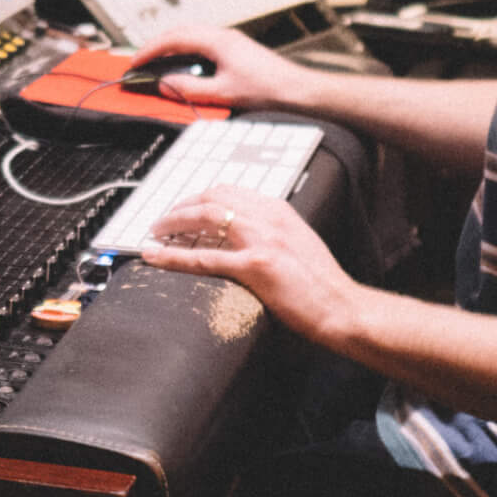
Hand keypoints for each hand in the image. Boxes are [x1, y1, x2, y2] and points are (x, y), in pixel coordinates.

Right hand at [129, 25, 319, 111]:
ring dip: (171, 46)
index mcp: (217, 41)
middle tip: (140, 61)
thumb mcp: (223, 93)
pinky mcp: (235, 48)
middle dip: (156, 45)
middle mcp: (223, 35)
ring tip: (156, 61)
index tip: (136, 62)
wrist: (297, 89)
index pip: (174, 38)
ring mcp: (230, 40)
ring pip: (191, 34)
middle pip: (180, 31)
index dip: (150, 50)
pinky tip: (183, 65)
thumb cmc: (268, 88)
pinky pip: (202, 42)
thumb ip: (190, 89)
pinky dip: (185, 50)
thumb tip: (165, 84)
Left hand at [141, 184, 359, 347]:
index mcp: (278, 209)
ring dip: (173, 223)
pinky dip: (173, 256)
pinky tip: (154, 256)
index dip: (199, 197)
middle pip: (211, 198)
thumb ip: (271, 231)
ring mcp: (261, 240)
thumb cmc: (322, 282)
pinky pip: (203, 258)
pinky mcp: (255, 266)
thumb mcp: (297, 242)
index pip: (229, 190)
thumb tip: (241, 232)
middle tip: (163, 220)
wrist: (342, 306)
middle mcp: (268, 217)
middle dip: (181, 206)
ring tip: (155, 232)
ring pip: (204, 219)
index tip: (184, 207)